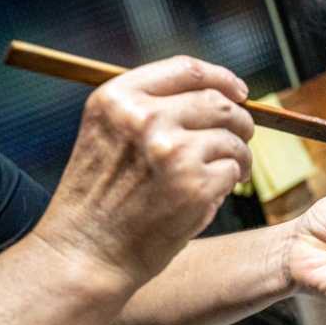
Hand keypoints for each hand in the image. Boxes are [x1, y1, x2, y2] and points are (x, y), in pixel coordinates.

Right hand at [34, 56, 253, 286]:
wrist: (84, 254)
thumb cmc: (99, 201)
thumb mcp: (107, 135)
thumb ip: (150, 110)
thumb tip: (218, 96)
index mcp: (118, 98)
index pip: (186, 69)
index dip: (222, 78)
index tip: (239, 92)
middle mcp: (144, 118)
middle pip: (218, 102)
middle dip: (239, 121)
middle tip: (240, 140)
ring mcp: (172, 151)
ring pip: (233, 138)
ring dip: (239, 156)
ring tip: (229, 173)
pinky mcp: (195, 185)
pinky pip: (232, 171)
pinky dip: (230, 183)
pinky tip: (211, 196)